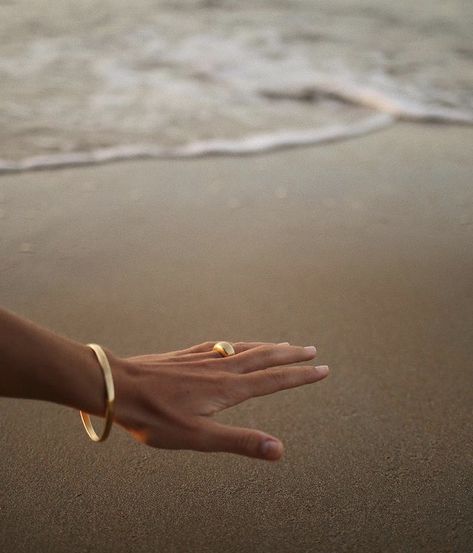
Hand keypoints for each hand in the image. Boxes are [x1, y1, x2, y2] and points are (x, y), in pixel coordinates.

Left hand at [112, 341, 328, 460]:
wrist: (118, 387)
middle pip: (264, 357)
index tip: (322, 369)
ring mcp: (203, 359)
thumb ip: (240, 442)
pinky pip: (223, 345)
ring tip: (282, 345)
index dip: (300, 376)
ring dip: (268, 347)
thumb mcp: (199, 438)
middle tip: (312, 350)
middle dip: (290, 355)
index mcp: (228, 388)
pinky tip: (234, 345)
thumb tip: (279, 450)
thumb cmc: (155, 416)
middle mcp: (221, 368)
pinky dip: (239, 344)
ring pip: (245, 349)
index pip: (274, 379)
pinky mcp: (187, 356)